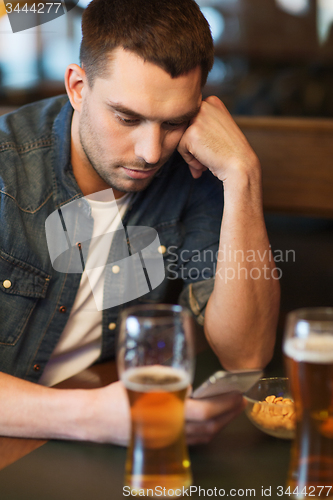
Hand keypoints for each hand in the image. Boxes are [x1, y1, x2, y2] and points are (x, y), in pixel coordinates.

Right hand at [89, 382, 243, 446]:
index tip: (236, 392)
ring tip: (230, 409)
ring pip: (203, 436)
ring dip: (221, 423)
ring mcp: (167, 441)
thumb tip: (189, 382)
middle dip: (229, 414)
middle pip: (209, 428)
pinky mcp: (164, 445)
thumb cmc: (116, 398)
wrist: (96, 419)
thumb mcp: (141, 380)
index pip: (204, 413)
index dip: (224, 403)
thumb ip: (167, 380)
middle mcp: (170, 432)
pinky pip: (193, 441)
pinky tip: (212, 422)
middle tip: (240, 400)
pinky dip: (208, 431)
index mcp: (164, 414)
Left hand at [177, 96, 258, 180]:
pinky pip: (180, 148)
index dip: (199, 137)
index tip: (210, 147)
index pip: (192, 119)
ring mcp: (197, 119)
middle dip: (192, 145)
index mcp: (212, 102)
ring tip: (204, 163)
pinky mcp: (190, 133)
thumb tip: (176, 126)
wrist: (241, 165)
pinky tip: (203, 164)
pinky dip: (189, 160)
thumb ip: (201, 124)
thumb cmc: (231, 151)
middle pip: (185, 127)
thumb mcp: (218, 128)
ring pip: (181, 137)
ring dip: (191, 153)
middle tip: (205, 159)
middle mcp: (204, 105)